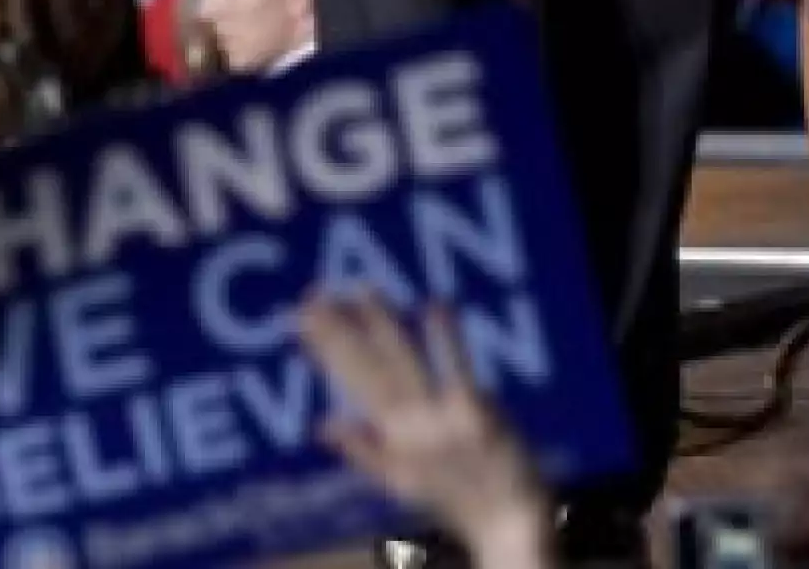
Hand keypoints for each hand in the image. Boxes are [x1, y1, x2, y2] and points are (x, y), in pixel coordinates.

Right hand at [300, 294, 549, 568]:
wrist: (504, 518)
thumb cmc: (452, 492)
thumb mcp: (400, 479)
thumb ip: (361, 450)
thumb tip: (321, 423)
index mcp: (390, 436)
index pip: (351, 381)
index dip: (326, 348)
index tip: (304, 314)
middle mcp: (410, 426)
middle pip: (369, 370)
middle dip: (339, 333)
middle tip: (312, 297)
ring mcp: (441, 419)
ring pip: (404, 363)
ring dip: (382, 326)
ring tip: (363, 289)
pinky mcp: (475, 413)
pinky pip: (458, 369)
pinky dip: (446, 339)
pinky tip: (434, 304)